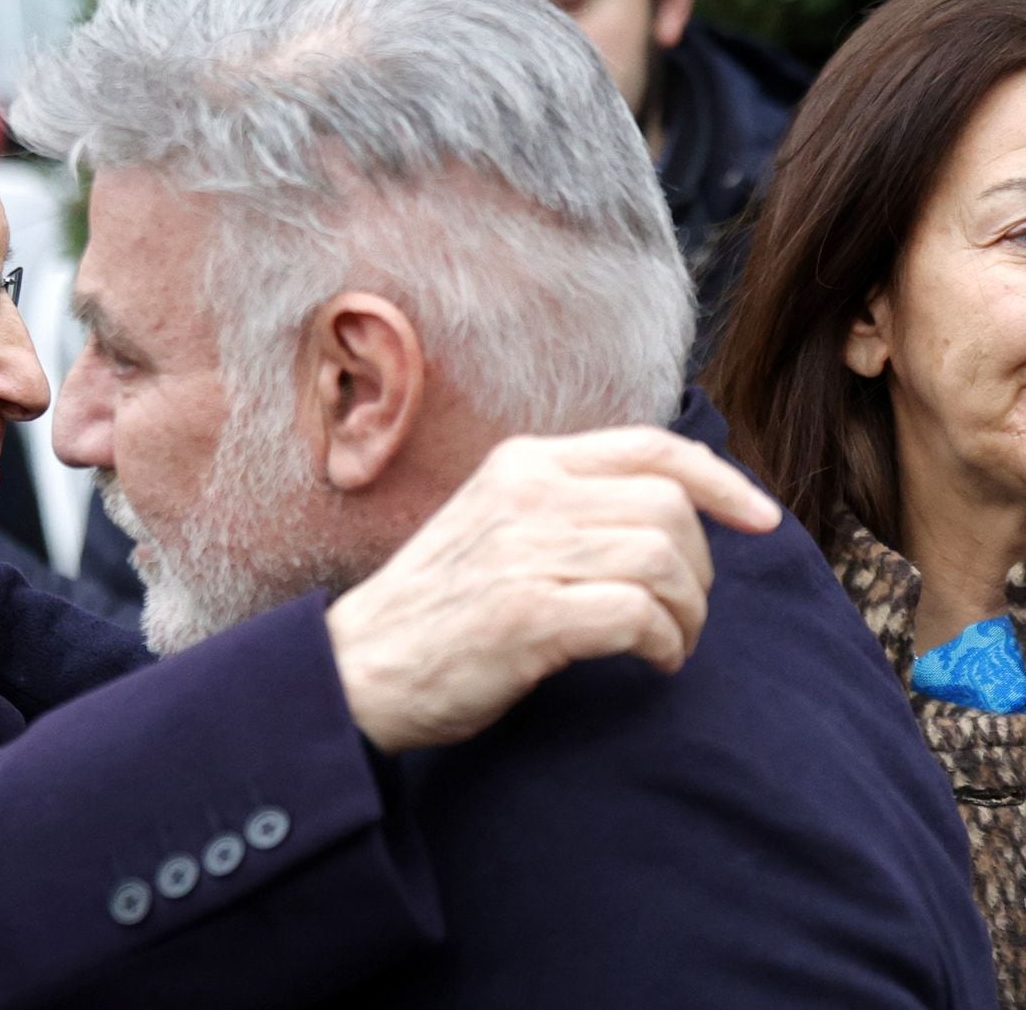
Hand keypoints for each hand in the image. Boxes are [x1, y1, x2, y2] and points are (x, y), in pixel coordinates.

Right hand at [325, 427, 780, 752]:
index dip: (721, 480)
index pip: (649, 446)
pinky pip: (639, 614)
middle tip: (684, 611)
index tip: (762, 519)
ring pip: (663, 560)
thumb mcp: (492, 526)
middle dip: (701, 567)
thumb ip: (562, 506)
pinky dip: (664, 643)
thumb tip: (667, 516)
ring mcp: (525, 551)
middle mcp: (525, 494)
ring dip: (687, 613)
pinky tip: (652, 662)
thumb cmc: (433, 611)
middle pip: (669, 507)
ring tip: (668, 644)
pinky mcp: (528, 614)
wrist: (355, 670)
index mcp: (521, 464)